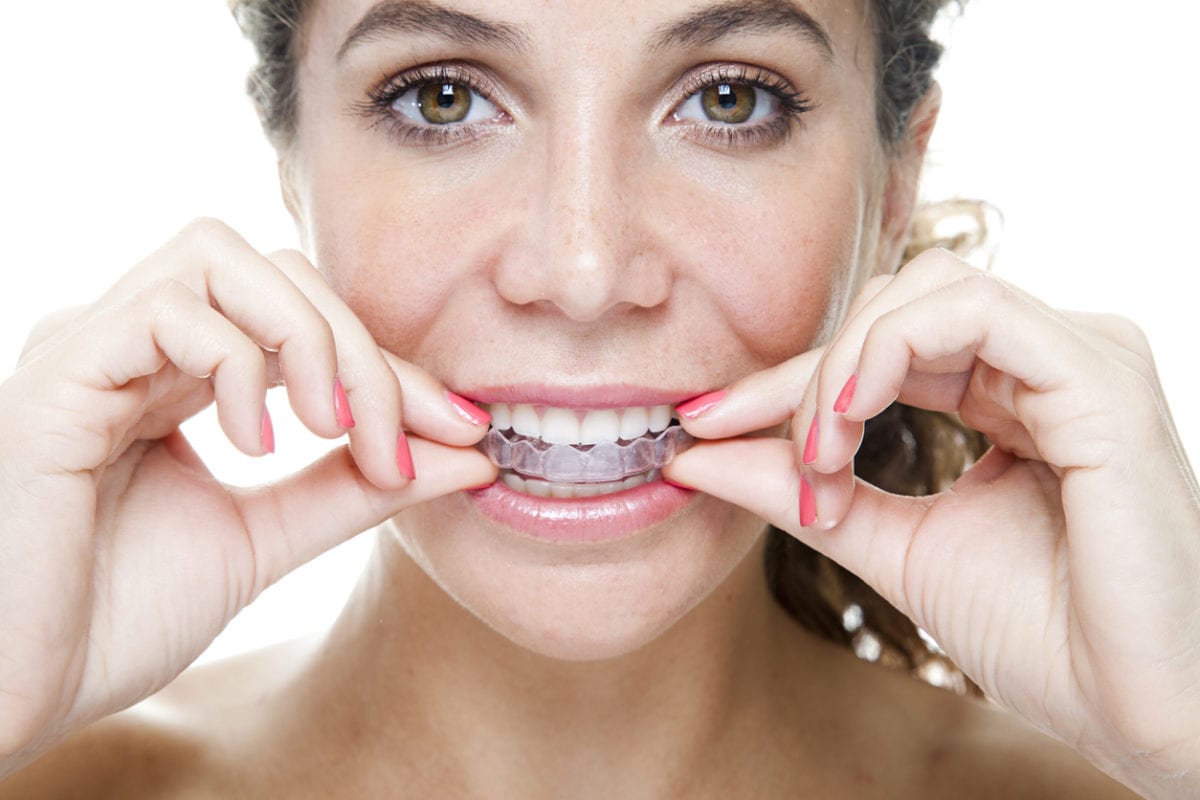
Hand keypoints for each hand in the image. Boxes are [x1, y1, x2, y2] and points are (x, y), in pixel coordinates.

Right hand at [0, 219, 496, 772]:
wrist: (15, 690)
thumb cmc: (118, 616)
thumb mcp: (268, 538)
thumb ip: (357, 487)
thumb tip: (468, 453)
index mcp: (176, 375)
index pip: (302, 318)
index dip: (390, 365)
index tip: (462, 426)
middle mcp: (133, 343)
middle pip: (275, 270)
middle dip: (361, 348)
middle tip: (401, 439)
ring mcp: (91, 347)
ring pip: (221, 258)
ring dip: (306, 337)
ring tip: (328, 427)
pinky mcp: (59, 373)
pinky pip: (166, 309)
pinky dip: (236, 364)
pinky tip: (254, 444)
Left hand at [665, 249, 1199, 795]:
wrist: (1134, 709)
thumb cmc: (1040, 633)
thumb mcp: (889, 544)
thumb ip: (800, 490)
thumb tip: (696, 455)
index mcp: (1008, 391)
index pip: (879, 345)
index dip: (785, 378)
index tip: (701, 422)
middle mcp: (1045, 361)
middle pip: (893, 308)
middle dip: (806, 371)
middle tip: (754, 444)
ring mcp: (1079, 359)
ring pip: (926, 292)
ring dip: (842, 366)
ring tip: (818, 452)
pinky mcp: (1099, 376)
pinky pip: (975, 312)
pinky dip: (891, 349)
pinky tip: (849, 418)